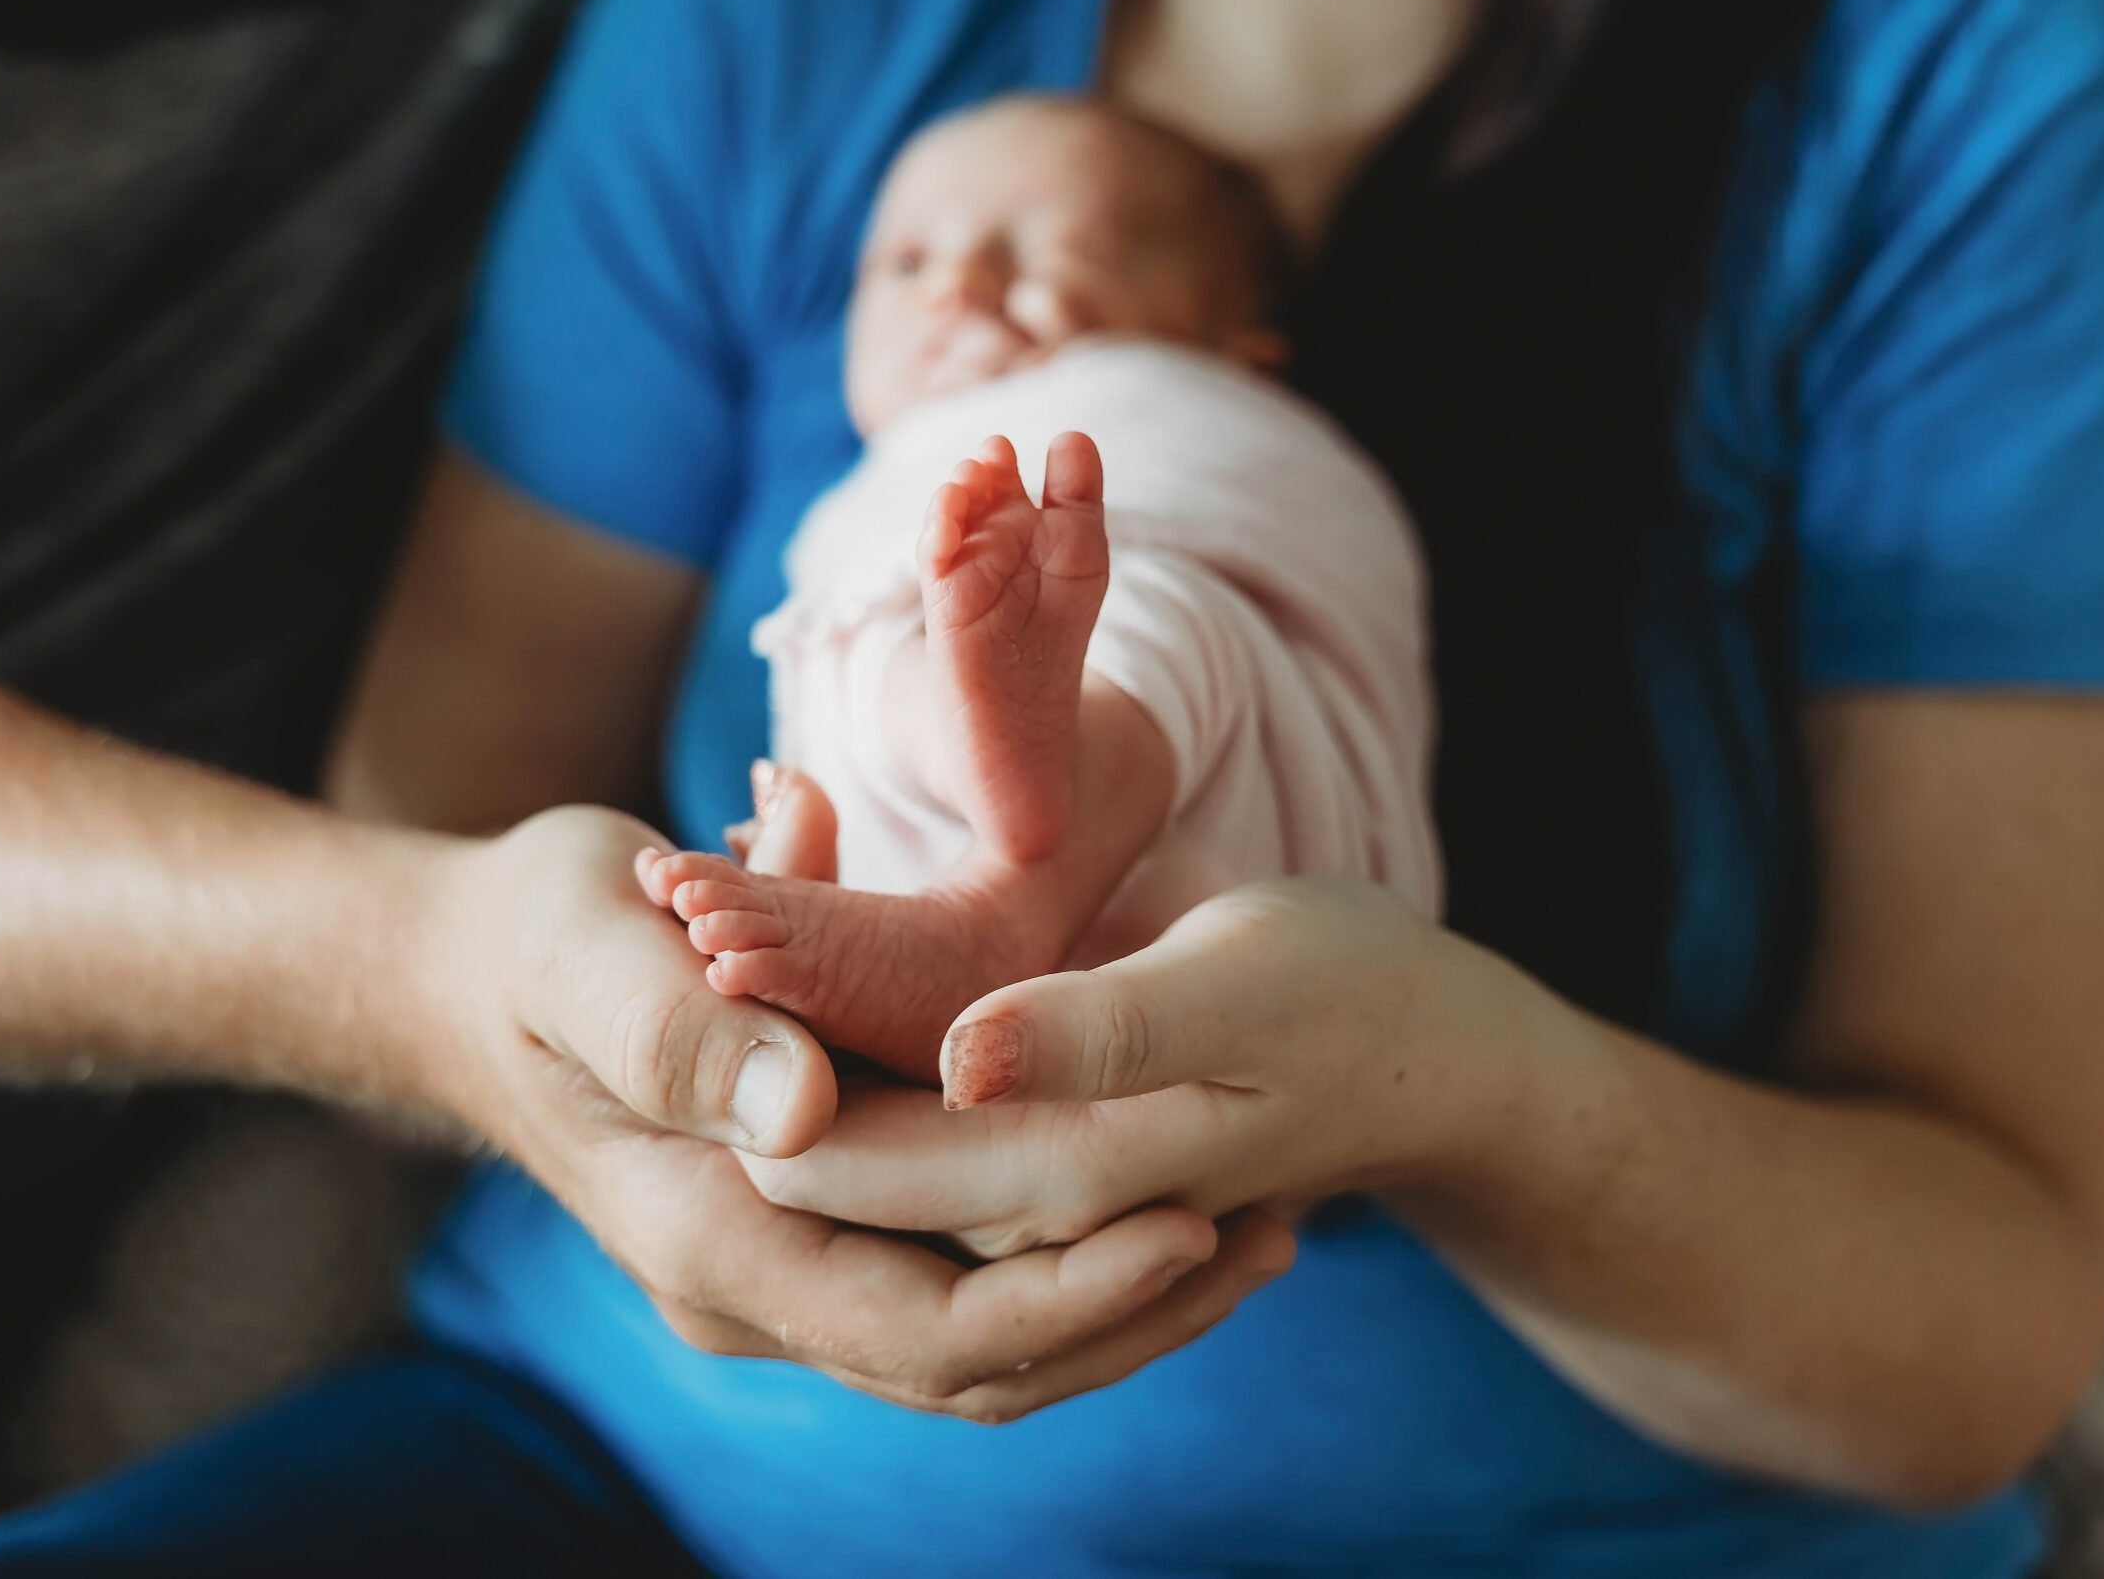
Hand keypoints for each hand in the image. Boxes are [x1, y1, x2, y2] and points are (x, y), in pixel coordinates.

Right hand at [408, 801, 1294, 1418]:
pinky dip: (1069, 1253)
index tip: (1195, 1214)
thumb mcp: (581, 945)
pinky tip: (1169, 1187)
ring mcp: (791, 1273)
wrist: (470, 974)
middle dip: (1133, 1307)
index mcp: (707, 1239)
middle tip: (1280, 1223)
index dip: (1066, 1293)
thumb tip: (801, 1115)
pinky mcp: (823, 1232)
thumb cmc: (526, 939)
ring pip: (986, 1343)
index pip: (917, 1327)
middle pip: (977, 1365)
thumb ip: (676, 1027)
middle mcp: (758, 1289)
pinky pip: (966, 1283)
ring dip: (1121, 1293)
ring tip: (1267, 1219)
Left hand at [743, 878, 1510, 1259]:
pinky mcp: (1032, 1165)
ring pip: (853, 1145)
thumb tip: (958, 1060)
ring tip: (715, 887)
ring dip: (781, 1037)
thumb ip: (1099, 1032)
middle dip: (742, 1043)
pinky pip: (901, 1126)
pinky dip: (840, 1043)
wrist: (1422, 1051)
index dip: (748, 1061)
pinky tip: (799, 938)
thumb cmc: (1336, 993)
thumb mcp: (1233, 984)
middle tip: (681, 882)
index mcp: (1060, 1181)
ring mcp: (1024, 1203)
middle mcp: (1021, 1222)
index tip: (686, 919)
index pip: (834, 1170)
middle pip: (822, 1163)